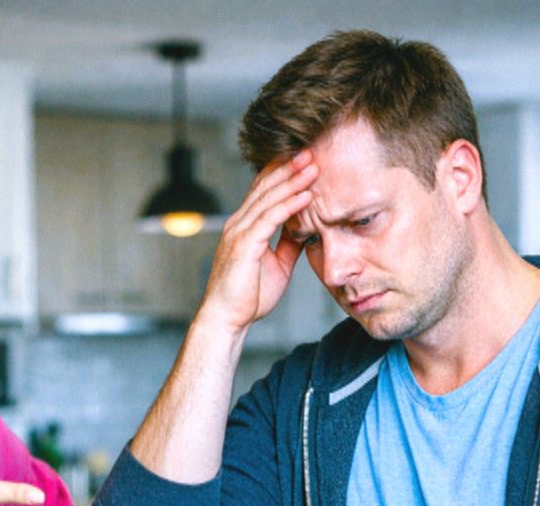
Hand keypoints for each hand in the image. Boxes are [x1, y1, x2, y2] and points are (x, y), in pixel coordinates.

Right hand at [198, 150, 317, 331]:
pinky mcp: (243, 244)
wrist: (227, 319)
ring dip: (292, 180)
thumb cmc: (248, 296)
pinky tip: (306, 195)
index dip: (283, 173)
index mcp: (244, 226)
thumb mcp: (277, 264)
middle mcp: (238, 223)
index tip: (305, 160)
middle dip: (289, 167)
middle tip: (311, 151)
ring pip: (268, 198)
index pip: (263, 191)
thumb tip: (305, 229)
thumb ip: (288, 243)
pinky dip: (289, 205)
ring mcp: (238, 232)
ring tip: (313, 166)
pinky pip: (269, 218)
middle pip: (265, 186)